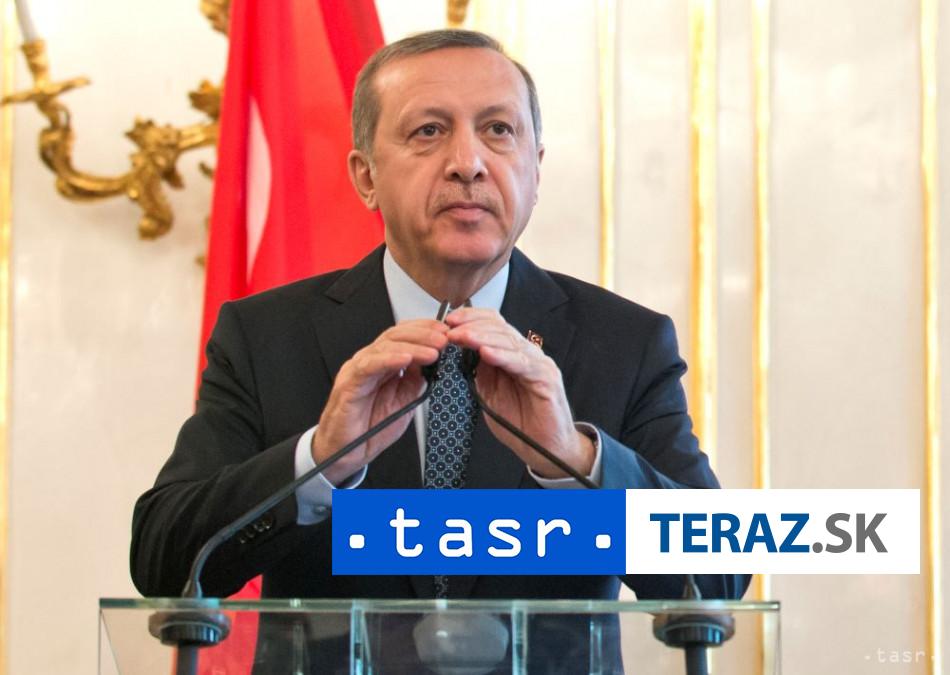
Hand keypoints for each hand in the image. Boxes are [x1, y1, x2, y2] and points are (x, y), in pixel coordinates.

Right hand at [312, 320, 447, 484]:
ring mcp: (358, 370)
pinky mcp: (349, 384)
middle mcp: (370, 362)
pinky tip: (406, 359)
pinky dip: (388, 360)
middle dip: (423, 334)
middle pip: (395, 335)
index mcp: (383, 363)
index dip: (425, 330)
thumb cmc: (370, 428)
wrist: (346, 453)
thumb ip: (415, 381)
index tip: (446, 333)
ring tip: (433, 351)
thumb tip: (434, 363)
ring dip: (412, 346)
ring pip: (384, 346)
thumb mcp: (404, 401)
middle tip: (444, 339)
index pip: (404, 336)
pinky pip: (369, 366)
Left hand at [444, 308, 593, 478]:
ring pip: (510, 342)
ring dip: (483, 338)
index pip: (494, 325)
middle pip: (501, 329)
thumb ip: (479, 372)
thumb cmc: (520, 422)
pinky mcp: (547, 379)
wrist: (545, 449)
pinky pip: (523, 364)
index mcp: (513, 355)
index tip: (449, 321)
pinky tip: (487, 354)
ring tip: (463, 337)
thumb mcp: (490, 393)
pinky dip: (503, 357)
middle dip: (472, 327)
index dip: (472, 319)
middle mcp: (528, 355)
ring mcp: (539, 365)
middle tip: (451, 330)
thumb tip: (459, 352)